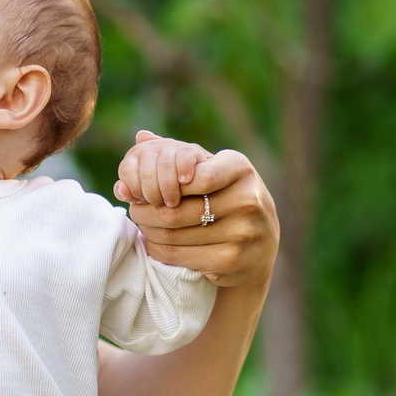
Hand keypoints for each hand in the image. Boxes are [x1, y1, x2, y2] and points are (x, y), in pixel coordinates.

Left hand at [116, 138, 277, 289]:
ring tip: (143, 226)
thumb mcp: (213, 170)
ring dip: (148, 231)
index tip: (151, 190)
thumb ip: (179, 155)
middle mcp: (246, 199)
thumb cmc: (227, 200)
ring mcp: (242, 231)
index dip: (163, 185)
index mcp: (239, 169)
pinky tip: (155, 244)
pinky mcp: (232, 259)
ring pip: (173, 234)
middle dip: (146, 211)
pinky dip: (159, 250)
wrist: (261, 247)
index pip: (192, 176)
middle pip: (175, 210)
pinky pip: (180, 255)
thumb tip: (140, 136)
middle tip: (135, 210)